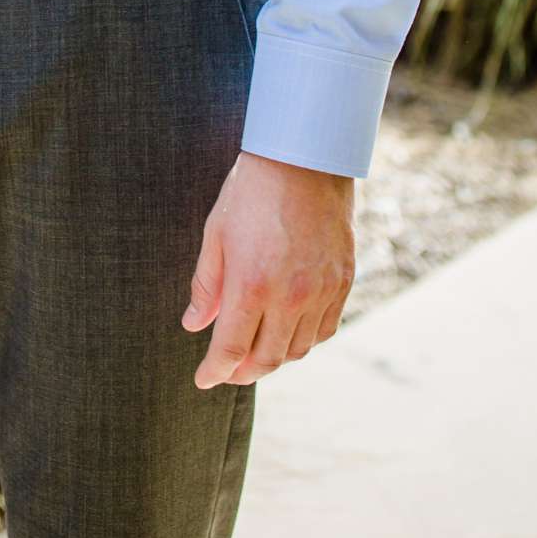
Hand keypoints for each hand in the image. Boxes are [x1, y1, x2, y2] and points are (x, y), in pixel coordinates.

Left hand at [182, 150, 354, 386]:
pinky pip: (324, 330)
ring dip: (274, 359)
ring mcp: (320, 292)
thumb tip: (193, 325)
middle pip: (266, 359)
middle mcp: (289, 297)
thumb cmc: (252, 190)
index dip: (215, 371)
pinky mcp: (342, 282)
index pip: (230, 349)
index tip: (203, 379)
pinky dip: (304, 341)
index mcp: (251, 285)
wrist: (305, 158)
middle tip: (227, 371)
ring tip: (256, 352)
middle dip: (242, 372)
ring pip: (298, 350)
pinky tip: (289, 332)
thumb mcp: (216, 233)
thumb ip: (205, 285)